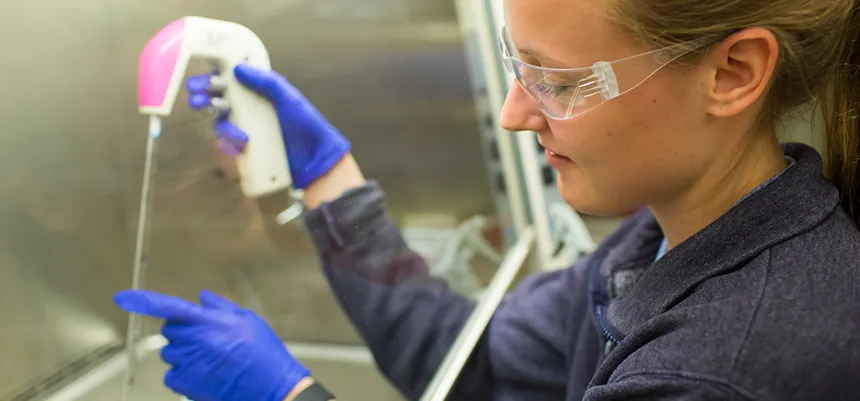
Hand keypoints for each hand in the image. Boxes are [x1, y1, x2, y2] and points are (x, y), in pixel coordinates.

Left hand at [114, 289, 308, 400]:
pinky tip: (205, 374)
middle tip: (208, 339)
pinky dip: (183, 373)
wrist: (271, 387)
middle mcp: (194, 341)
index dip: (146, 301)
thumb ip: (222, 307)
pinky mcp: (185, 384)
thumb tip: (202, 298)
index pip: (171, 308)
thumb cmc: (264, 353)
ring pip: (171, 353)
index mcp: (209, 321)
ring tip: (210, 360)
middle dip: (183, 331)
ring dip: (184, 353)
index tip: (124, 298)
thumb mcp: (249, 321)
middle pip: (171, 330)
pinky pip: (172, 374)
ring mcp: (188, 363)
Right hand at [186, 65, 351, 188]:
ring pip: (221, 123)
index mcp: (257, 93)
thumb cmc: (305, 124)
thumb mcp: (288, 97)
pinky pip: (229, 145)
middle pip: (218, 101)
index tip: (201, 80)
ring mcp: (246, 129)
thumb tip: (238, 68)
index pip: (229, 81)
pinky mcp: (246, 149)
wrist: (315, 158)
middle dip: (203, 98)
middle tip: (196, 99)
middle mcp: (249, 109)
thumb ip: (266, 81)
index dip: (212, 78)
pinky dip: (231, 142)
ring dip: (221, 124)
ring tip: (234, 128)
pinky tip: (243, 142)